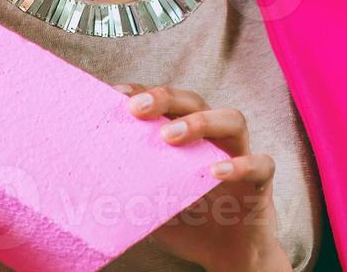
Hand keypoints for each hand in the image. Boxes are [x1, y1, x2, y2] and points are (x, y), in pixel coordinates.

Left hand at [112, 82, 292, 271]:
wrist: (227, 257)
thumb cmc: (189, 222)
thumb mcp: (152, 202)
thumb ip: (131, 185)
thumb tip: (86, 181)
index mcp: (187, 136)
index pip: (166, 102)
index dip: (143, 91)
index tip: (116, 93)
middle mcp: (214, 138)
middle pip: (195, 100)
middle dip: (166, 98)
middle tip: (137, 109)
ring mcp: (240, 155)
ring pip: (233, 120)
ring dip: (202, 121)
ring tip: (171, 135)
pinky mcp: (260, 182)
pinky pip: (260, 164)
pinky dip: (240, 165)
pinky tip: (216, 173)